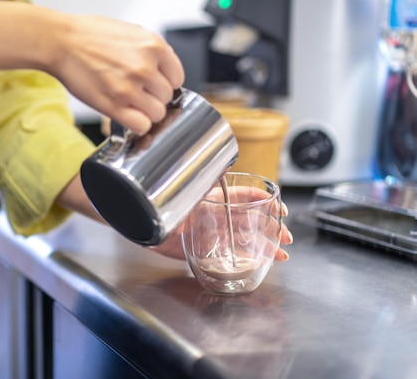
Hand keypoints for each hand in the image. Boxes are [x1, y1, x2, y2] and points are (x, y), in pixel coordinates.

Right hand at [51, 14, 184, 134]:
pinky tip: (126, 115)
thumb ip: (151, 51)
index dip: (165, 83)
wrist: (61, 42)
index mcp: (154, 46)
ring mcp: (130, 88)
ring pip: (157, 114)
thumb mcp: (131, 32)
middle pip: (167, 97)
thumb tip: (165, 70)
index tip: (155, 86)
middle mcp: (145, 67)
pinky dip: (136, 125)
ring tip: (130, 104)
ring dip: (145, 113)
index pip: (177, 77)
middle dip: (153, 97)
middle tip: (137, 93)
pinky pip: (141, 125)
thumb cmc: (90, 35)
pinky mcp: (114, 106)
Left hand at [150, 189, 292, 261]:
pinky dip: (248, 261)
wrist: (144, 224)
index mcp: (216, 198)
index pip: (246, 196)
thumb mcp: (186, 191)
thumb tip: (223, 164)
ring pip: (247, 241)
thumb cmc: (162, 203)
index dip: (265, 200)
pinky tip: (262, 265)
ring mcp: (214, 234)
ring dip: (266, 247)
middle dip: (272, 228)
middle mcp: (219, 216)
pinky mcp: (207, 251)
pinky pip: (232, 257)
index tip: (280, 208)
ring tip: (282, 256)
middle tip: (286, 237)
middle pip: (253, 221)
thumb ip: (205, 180)